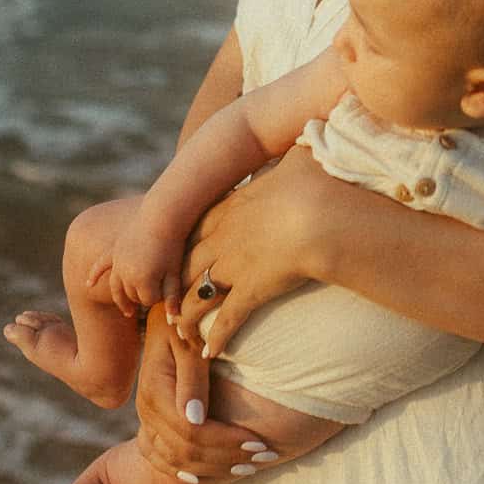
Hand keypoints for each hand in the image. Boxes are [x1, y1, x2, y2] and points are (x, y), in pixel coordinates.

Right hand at [86, 212, 183, 324]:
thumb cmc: (172, 245)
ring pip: (116, 286)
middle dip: (141, 298)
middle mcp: (125, 273)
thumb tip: (174, 321)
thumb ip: (172, 297)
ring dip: (121, 298)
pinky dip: (94, 275)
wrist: (162, 214)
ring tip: (128, 311)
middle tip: (151, 300)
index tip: (168, 290)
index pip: (148, 300)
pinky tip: (88, 284)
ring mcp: (117, 262)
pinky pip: (100, 265)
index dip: (158, 298)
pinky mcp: (115, 250)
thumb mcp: (175, 272)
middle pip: (131, 295)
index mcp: (142, 280)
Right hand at [133, 306, 257, 482]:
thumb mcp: (187, 340)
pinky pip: (171, 461)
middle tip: (266, 455)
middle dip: (227, 456)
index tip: (259, 442)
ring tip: (253, 464)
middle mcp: (147, 412)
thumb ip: (192, 377)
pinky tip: (225, 470)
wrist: (163, 319)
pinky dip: (200, 470)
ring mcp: (147, 422)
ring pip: (178, 462)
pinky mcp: (153, 428)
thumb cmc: (184, 323)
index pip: (191, 431)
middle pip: (186, 451)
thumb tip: (196, 419)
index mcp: (155, 391)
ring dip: (217, 467)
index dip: (226, 441)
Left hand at [173, 145, 330, 356]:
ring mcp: (235, 265)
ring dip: (186, 317)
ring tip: (179, 333)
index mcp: (233, 206)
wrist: (320, 211)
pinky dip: (216, 339)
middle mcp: (225, 236)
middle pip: (188, 263)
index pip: (197, 228)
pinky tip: (209, 353)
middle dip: (174, 284)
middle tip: (164, 301)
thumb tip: (312, 131)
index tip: (177, 256)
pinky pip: (227, 320)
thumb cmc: (315, 179)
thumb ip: (299, 148)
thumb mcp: (302, 155)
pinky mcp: (251, 290)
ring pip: (197, 294)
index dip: (185, 244)